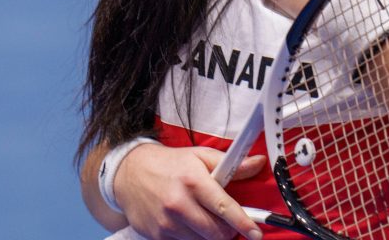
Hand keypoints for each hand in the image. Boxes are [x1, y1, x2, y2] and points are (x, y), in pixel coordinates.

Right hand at [114, 143, 266, 239]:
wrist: (131, 172)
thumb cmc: (171, 164)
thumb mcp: (202, 156)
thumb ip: (232, 164)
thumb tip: (258, 163)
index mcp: (193, 181)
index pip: (224, 207)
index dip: (243, 223)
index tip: (255, 233)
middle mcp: (178, 203)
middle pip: (215, 232)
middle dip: (227, 231)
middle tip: (227, 222)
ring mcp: (166, 222)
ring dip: (209, 235)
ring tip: (204, 218)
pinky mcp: (156, 235)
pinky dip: (191, 237)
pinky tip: (188, 222)